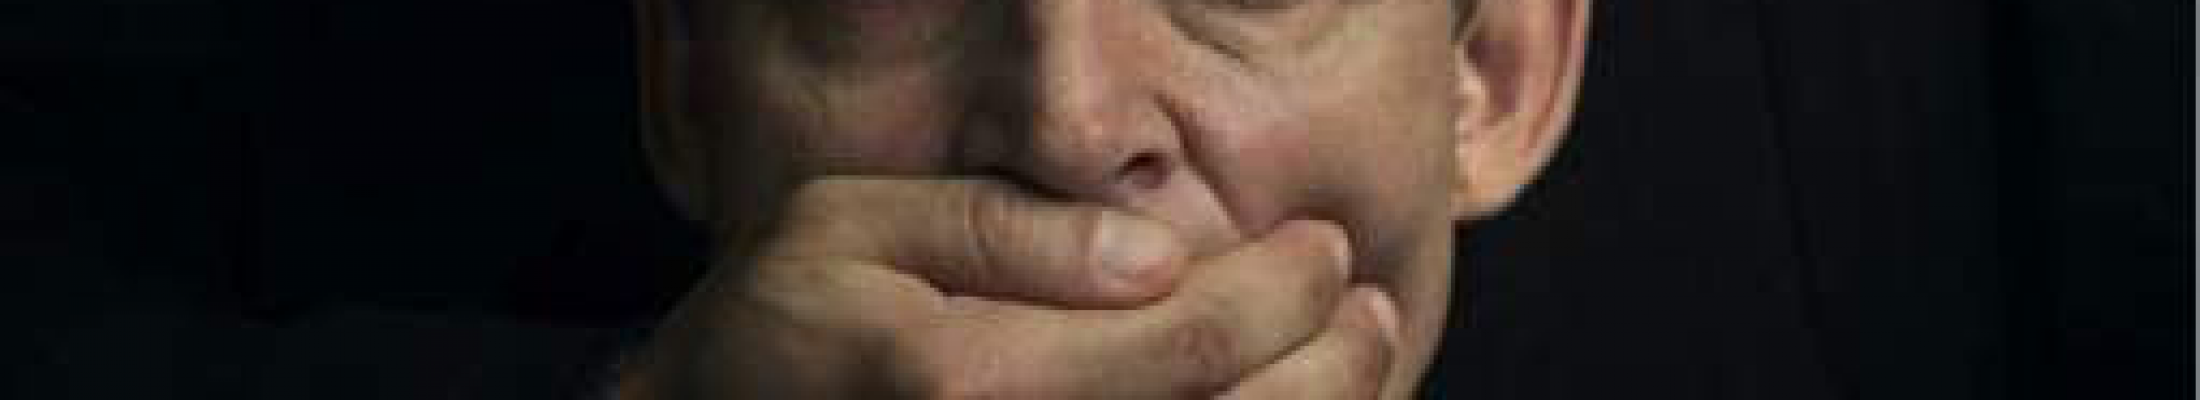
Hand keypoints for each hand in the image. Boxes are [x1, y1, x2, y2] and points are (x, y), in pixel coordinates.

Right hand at [615, 177, 1394, 398]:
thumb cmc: (769, 338)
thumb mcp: (844, 232)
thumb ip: (999, 232)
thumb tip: (1156, 254)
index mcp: (971, 385)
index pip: (1190, 342)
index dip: (1284, 290)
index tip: (1321, 248)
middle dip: (1336, 364)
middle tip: (1363, 307)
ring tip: (1356, 366)